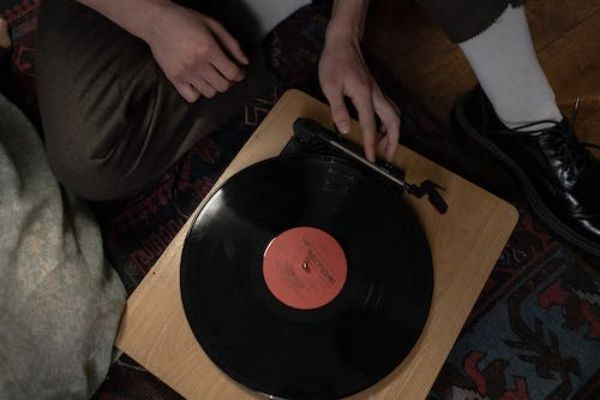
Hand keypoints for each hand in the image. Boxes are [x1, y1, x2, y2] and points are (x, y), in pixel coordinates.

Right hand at [145, 3, 248, 101]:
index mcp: (208, 49)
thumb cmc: (186, 21)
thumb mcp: (214, 26)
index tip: (239, 72)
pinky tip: (198, 81)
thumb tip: (244, 62)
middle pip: (223, 86)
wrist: (157, 22)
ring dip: (214, 86)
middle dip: (229, 81)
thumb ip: (232, 44)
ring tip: (211, 76)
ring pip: (209, 93)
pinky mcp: (174, 79)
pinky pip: (192, 97)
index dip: (239, 74)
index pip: (232, 73)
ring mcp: (184, 73)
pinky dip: (198, 92)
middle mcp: (196, 63)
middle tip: (226, 73)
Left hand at [318, 35, 399, 161]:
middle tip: (387, 157)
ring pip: (393, 115)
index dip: (371, 144)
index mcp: (364, 96)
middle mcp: (375, 95)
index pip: (370, 126)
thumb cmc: (335, 62)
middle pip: (392, 121)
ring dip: (392, 132)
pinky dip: (387, 122)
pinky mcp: (374, 90)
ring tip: (384, 147)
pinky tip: (378, 129)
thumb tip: (345, 129)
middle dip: (393, 141)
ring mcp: (376, 92)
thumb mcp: (330, 87)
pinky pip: (387, 109)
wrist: (343, 43)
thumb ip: (338, 109)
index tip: (371, 159)